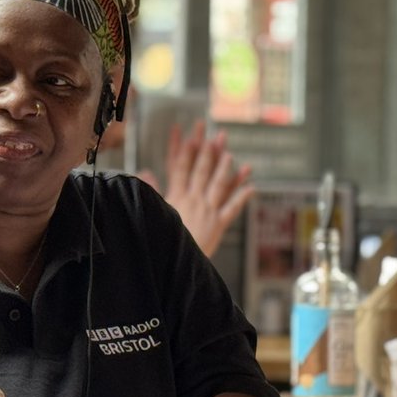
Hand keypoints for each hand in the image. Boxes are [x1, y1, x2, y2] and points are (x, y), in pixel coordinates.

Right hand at [138, 121, 253, 257]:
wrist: (175, 262)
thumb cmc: (162, 237)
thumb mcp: (154, 211)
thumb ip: (152, 189)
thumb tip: (144, 171)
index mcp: (176, 196)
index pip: (179, 167)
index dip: (183, 149)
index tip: (186, 134)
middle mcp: (194, 200)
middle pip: (201, 171)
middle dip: (207, 151)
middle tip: (213, 134)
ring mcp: (208, 211)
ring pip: (218, 185)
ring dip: (225, 168)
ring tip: (230, 154)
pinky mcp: (219, 224)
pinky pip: (232, 208)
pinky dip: (242, 197)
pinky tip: (252, 186)